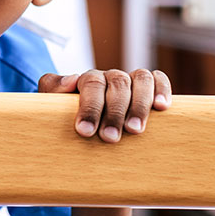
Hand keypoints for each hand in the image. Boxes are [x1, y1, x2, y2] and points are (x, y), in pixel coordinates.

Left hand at [38, 69, 171, 142]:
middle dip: (114, 112)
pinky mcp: (148, 87)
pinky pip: (157, 79)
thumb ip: (53, 90)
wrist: (84, 135)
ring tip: (134, 130)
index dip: (89, 107)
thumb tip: (72, 79)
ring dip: (139, 104)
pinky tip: (162, 108)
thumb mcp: (52, 108)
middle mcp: (109, 77)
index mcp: (86, 79)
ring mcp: (129, 80)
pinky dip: (161, 89)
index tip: (84, 131)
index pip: (90, 83)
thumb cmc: (67, 123)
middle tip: (109, 138)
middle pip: (117, 83)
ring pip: (140, 79)